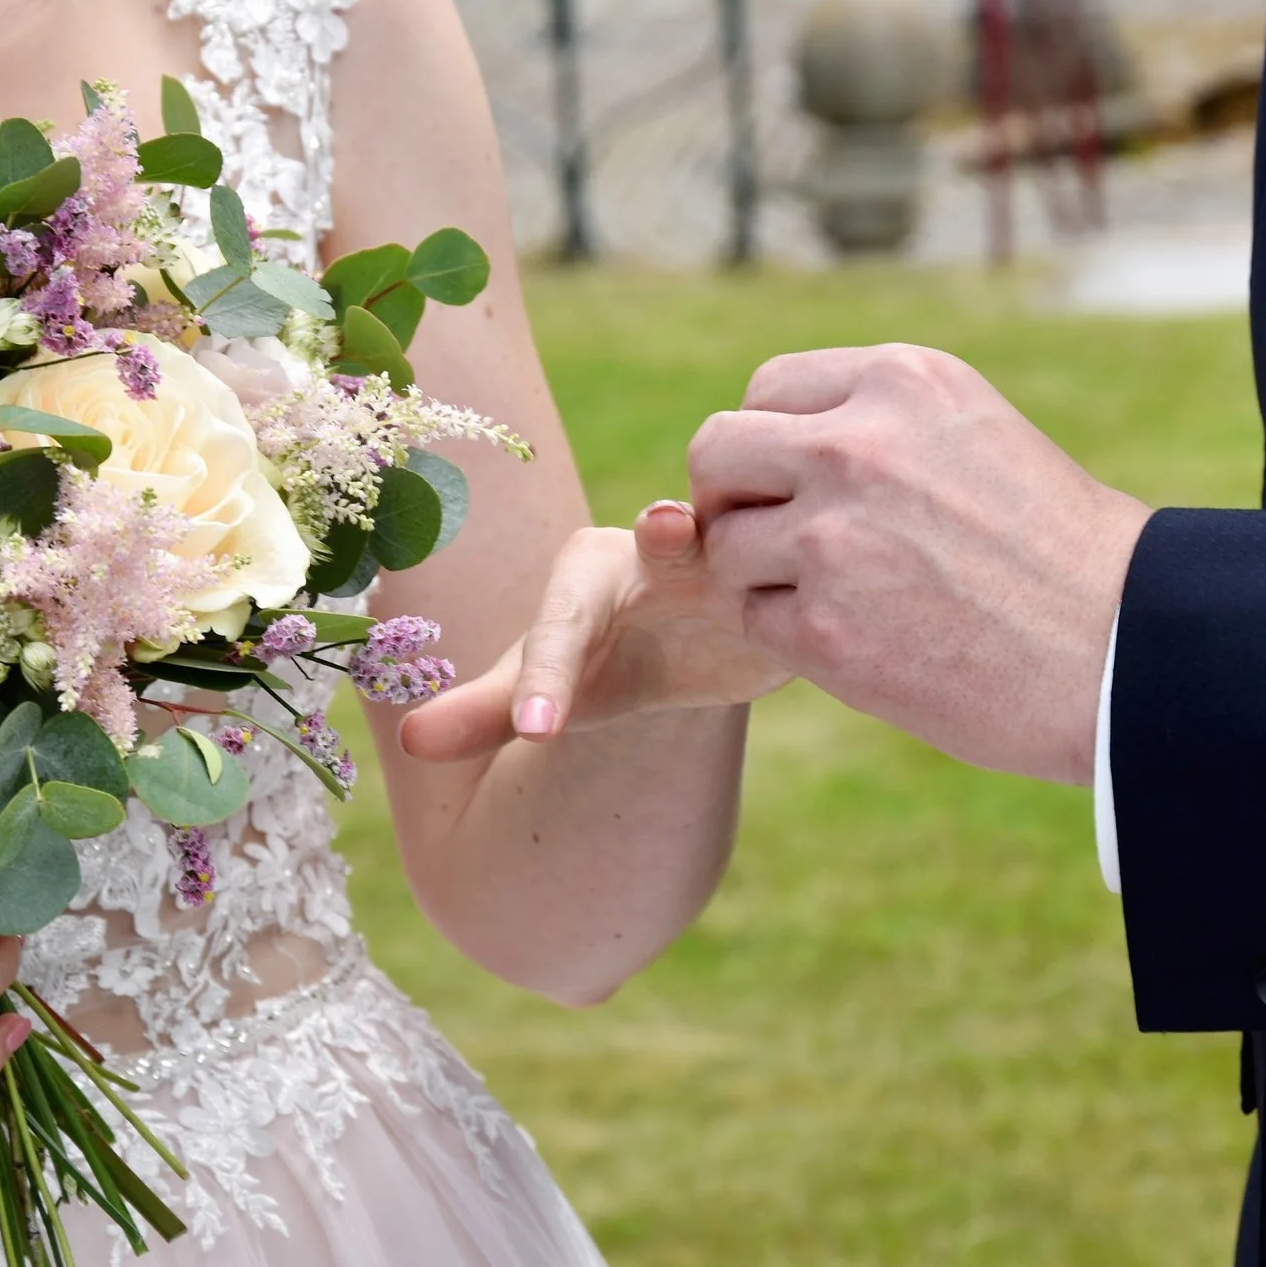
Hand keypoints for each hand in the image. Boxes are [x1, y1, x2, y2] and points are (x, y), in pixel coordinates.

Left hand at [400, 500, 792, 761]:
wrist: (692, 645)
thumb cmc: (605, 660)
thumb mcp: (549, 689)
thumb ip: (486, 711)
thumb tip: (411, 743)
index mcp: (589, 573)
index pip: (560, 625)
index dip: (545, 675)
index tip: (534, 731)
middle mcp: (664, 545)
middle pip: (663, 540)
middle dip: (667, 535)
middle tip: (663, 522)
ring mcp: (735, 561)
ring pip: (746, 546)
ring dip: (756, 548)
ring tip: (761, 555)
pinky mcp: (791, 589)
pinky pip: (810, 588)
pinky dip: (822, 599)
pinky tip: (854, 621)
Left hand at [691, 345, 1149, 784]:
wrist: (1120, 651)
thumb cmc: (1055, 550)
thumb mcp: (973, 433)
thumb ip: (877, 421)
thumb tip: (770, 437)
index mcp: (900, 381)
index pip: (766, 391)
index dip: (771, 444)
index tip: (802, 484)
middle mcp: (855, 445)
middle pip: (715, 454)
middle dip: (734, 498)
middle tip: (776, 539)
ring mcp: (831, 538)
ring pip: (725, 545)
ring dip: (764, 575)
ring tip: (844, 596)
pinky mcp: (823, 628)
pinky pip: (753, 619)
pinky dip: (794, 637)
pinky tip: (865, 640)